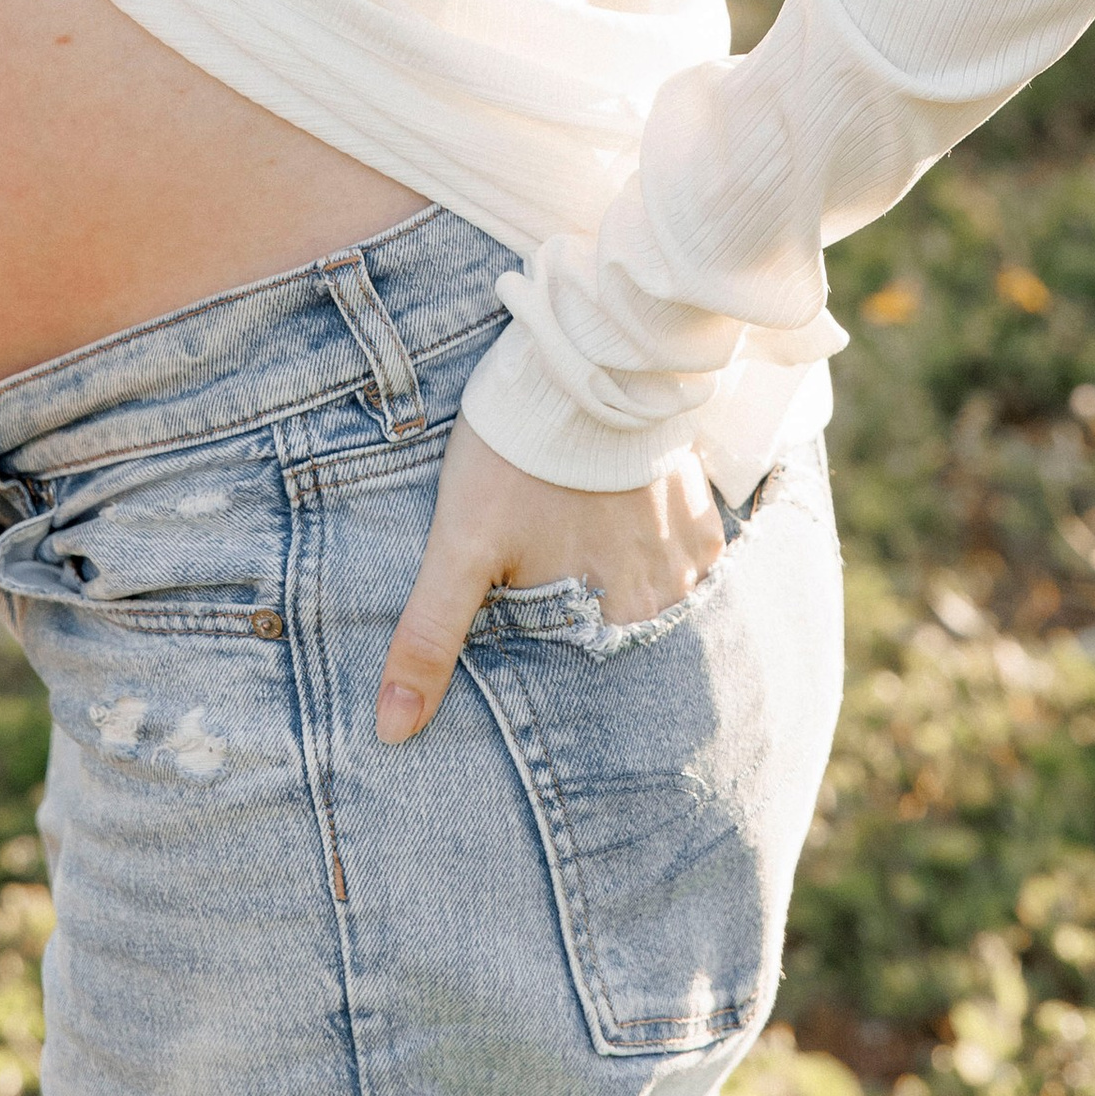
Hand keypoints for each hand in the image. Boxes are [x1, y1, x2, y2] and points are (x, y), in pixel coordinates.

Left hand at [376, 409, 722, 744]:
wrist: (578, 363)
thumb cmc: (514, 458)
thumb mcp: (459, 548)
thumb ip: (431, 639)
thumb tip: (393, 731)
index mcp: (616, 619)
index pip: (590, 677)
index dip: (558, 669)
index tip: (535, 651)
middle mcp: (668, 596)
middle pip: (624, 639)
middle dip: (592, 631)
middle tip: (555, 589)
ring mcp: (691, 552)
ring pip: (658, 598)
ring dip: (625, 590)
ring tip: (583, 556)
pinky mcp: (701, 510)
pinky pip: (686, 556)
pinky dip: (653, 552)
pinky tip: (619, 527)